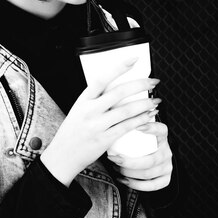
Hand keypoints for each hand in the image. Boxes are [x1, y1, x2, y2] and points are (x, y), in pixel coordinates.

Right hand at [40, 58, 160, 186]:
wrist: (61, 157)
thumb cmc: (72, 133)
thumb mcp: (79, 110)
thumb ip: (95, 100)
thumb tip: (118, 89)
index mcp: (83, 100)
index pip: (102, 79)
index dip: (119, 68)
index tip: (134, 59)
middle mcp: (89, 111)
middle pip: (119, 92)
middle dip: (141, 85)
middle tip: (153, 82)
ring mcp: (96, 126)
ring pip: (126, 110)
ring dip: (145, 104)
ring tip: (155, 100)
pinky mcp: (104, 140)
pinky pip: (127, 127)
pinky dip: (141, 120)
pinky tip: (149, 116)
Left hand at [107, 122, 172, 190]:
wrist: (150, 158)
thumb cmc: (138, 142)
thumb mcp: (136, 131)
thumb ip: (129, 120)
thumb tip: (113, 111)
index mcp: (162, 136)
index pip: (161, 130)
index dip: (151, 129)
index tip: (137, 127)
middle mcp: (167, 151)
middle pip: (151, 160)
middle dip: (129, 162)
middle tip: (114, 159)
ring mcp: (168, 166)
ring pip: (148, 174)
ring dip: (129, 173)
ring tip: (116, 167)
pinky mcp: (166, 179)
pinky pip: (152, 185)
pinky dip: (135, 184)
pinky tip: (123, 179)